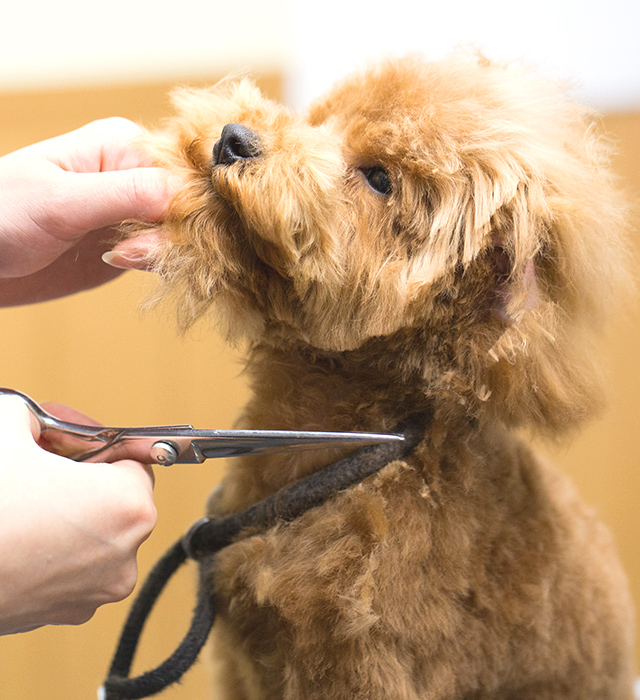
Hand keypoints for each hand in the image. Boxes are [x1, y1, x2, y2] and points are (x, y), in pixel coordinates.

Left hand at [0, 118, 177, 304]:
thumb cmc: (0, 213)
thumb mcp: (62, 200)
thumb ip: (127, 194)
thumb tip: (187, 193)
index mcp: (123, 146)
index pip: (181, 171)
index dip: (186, 202)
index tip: (168, 229)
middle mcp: (135, 177)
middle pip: (187, 205)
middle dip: (174, 232)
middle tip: (130, 251)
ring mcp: (135, 214)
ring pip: (182, 234)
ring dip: (166, 252)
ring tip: (119, 257)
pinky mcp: (131, 246)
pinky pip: (166, 255)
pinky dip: (162, 265)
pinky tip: (131, 265)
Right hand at [0, 395, 156, 634]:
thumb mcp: (8, 429)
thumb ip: (35, 418)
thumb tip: (34, 422)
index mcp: (128, 504)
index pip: (134, 460)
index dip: (98, 446)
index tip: (73, 443)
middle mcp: (125, 552)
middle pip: (117, 499)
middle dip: (84, 480)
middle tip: (44, 467)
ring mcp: (99, 589)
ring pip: (97, 535)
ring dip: (71, 517)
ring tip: (28, 503)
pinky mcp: (69, 614)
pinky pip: (76, 567)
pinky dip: (57, 551)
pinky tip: (23, 536)